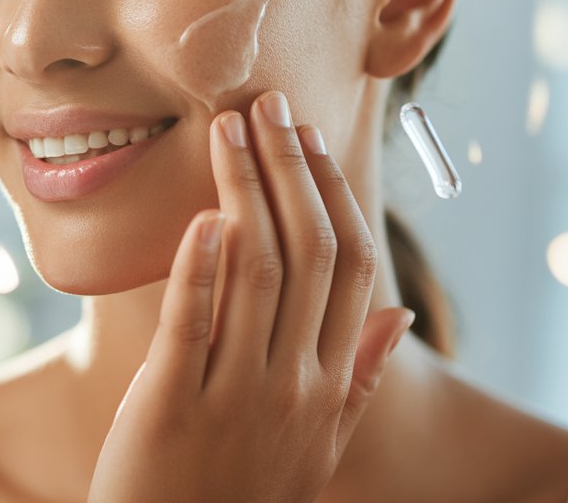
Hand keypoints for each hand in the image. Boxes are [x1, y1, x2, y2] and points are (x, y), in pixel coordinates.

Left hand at [87, 90, 416, 502]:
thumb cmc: (245, 496)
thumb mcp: (319, 447)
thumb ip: (360, 380)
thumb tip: (398, 313)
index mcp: (330, 386)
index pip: (349, 268)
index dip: (332, 193)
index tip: (310, 138)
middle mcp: (295, 386)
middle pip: (307, 253)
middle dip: (290, 169)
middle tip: (268, 104)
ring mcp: (236, 400)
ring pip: (255, 272)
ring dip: (244, 189)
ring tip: (229, 128)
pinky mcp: (170, 411)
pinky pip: (192, 326)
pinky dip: (199, 266)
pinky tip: (202, 213)